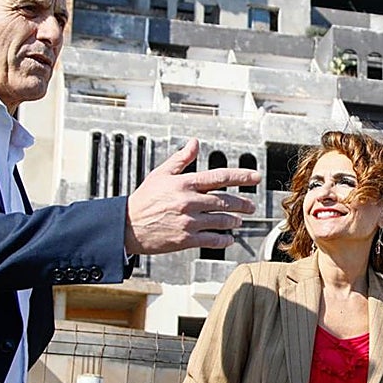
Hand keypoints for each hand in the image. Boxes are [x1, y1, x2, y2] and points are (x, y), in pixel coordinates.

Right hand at [125, 139, 261, 254]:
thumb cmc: (143, 199)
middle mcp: (189, 201)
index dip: (242, 176)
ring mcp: (189, 221)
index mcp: (185, 183)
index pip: (220, 177)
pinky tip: (229, 239)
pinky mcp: (186, 239)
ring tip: (239, 220)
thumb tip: (194, 143)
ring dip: (234, 220)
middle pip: (225, 200)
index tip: (255, 177)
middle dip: (243, 203)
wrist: (127, 226)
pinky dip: (224, 240)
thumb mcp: (160, 174)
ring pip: (222, 220)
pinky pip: (212, 240)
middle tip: (252, 205)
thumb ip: (181, 159)